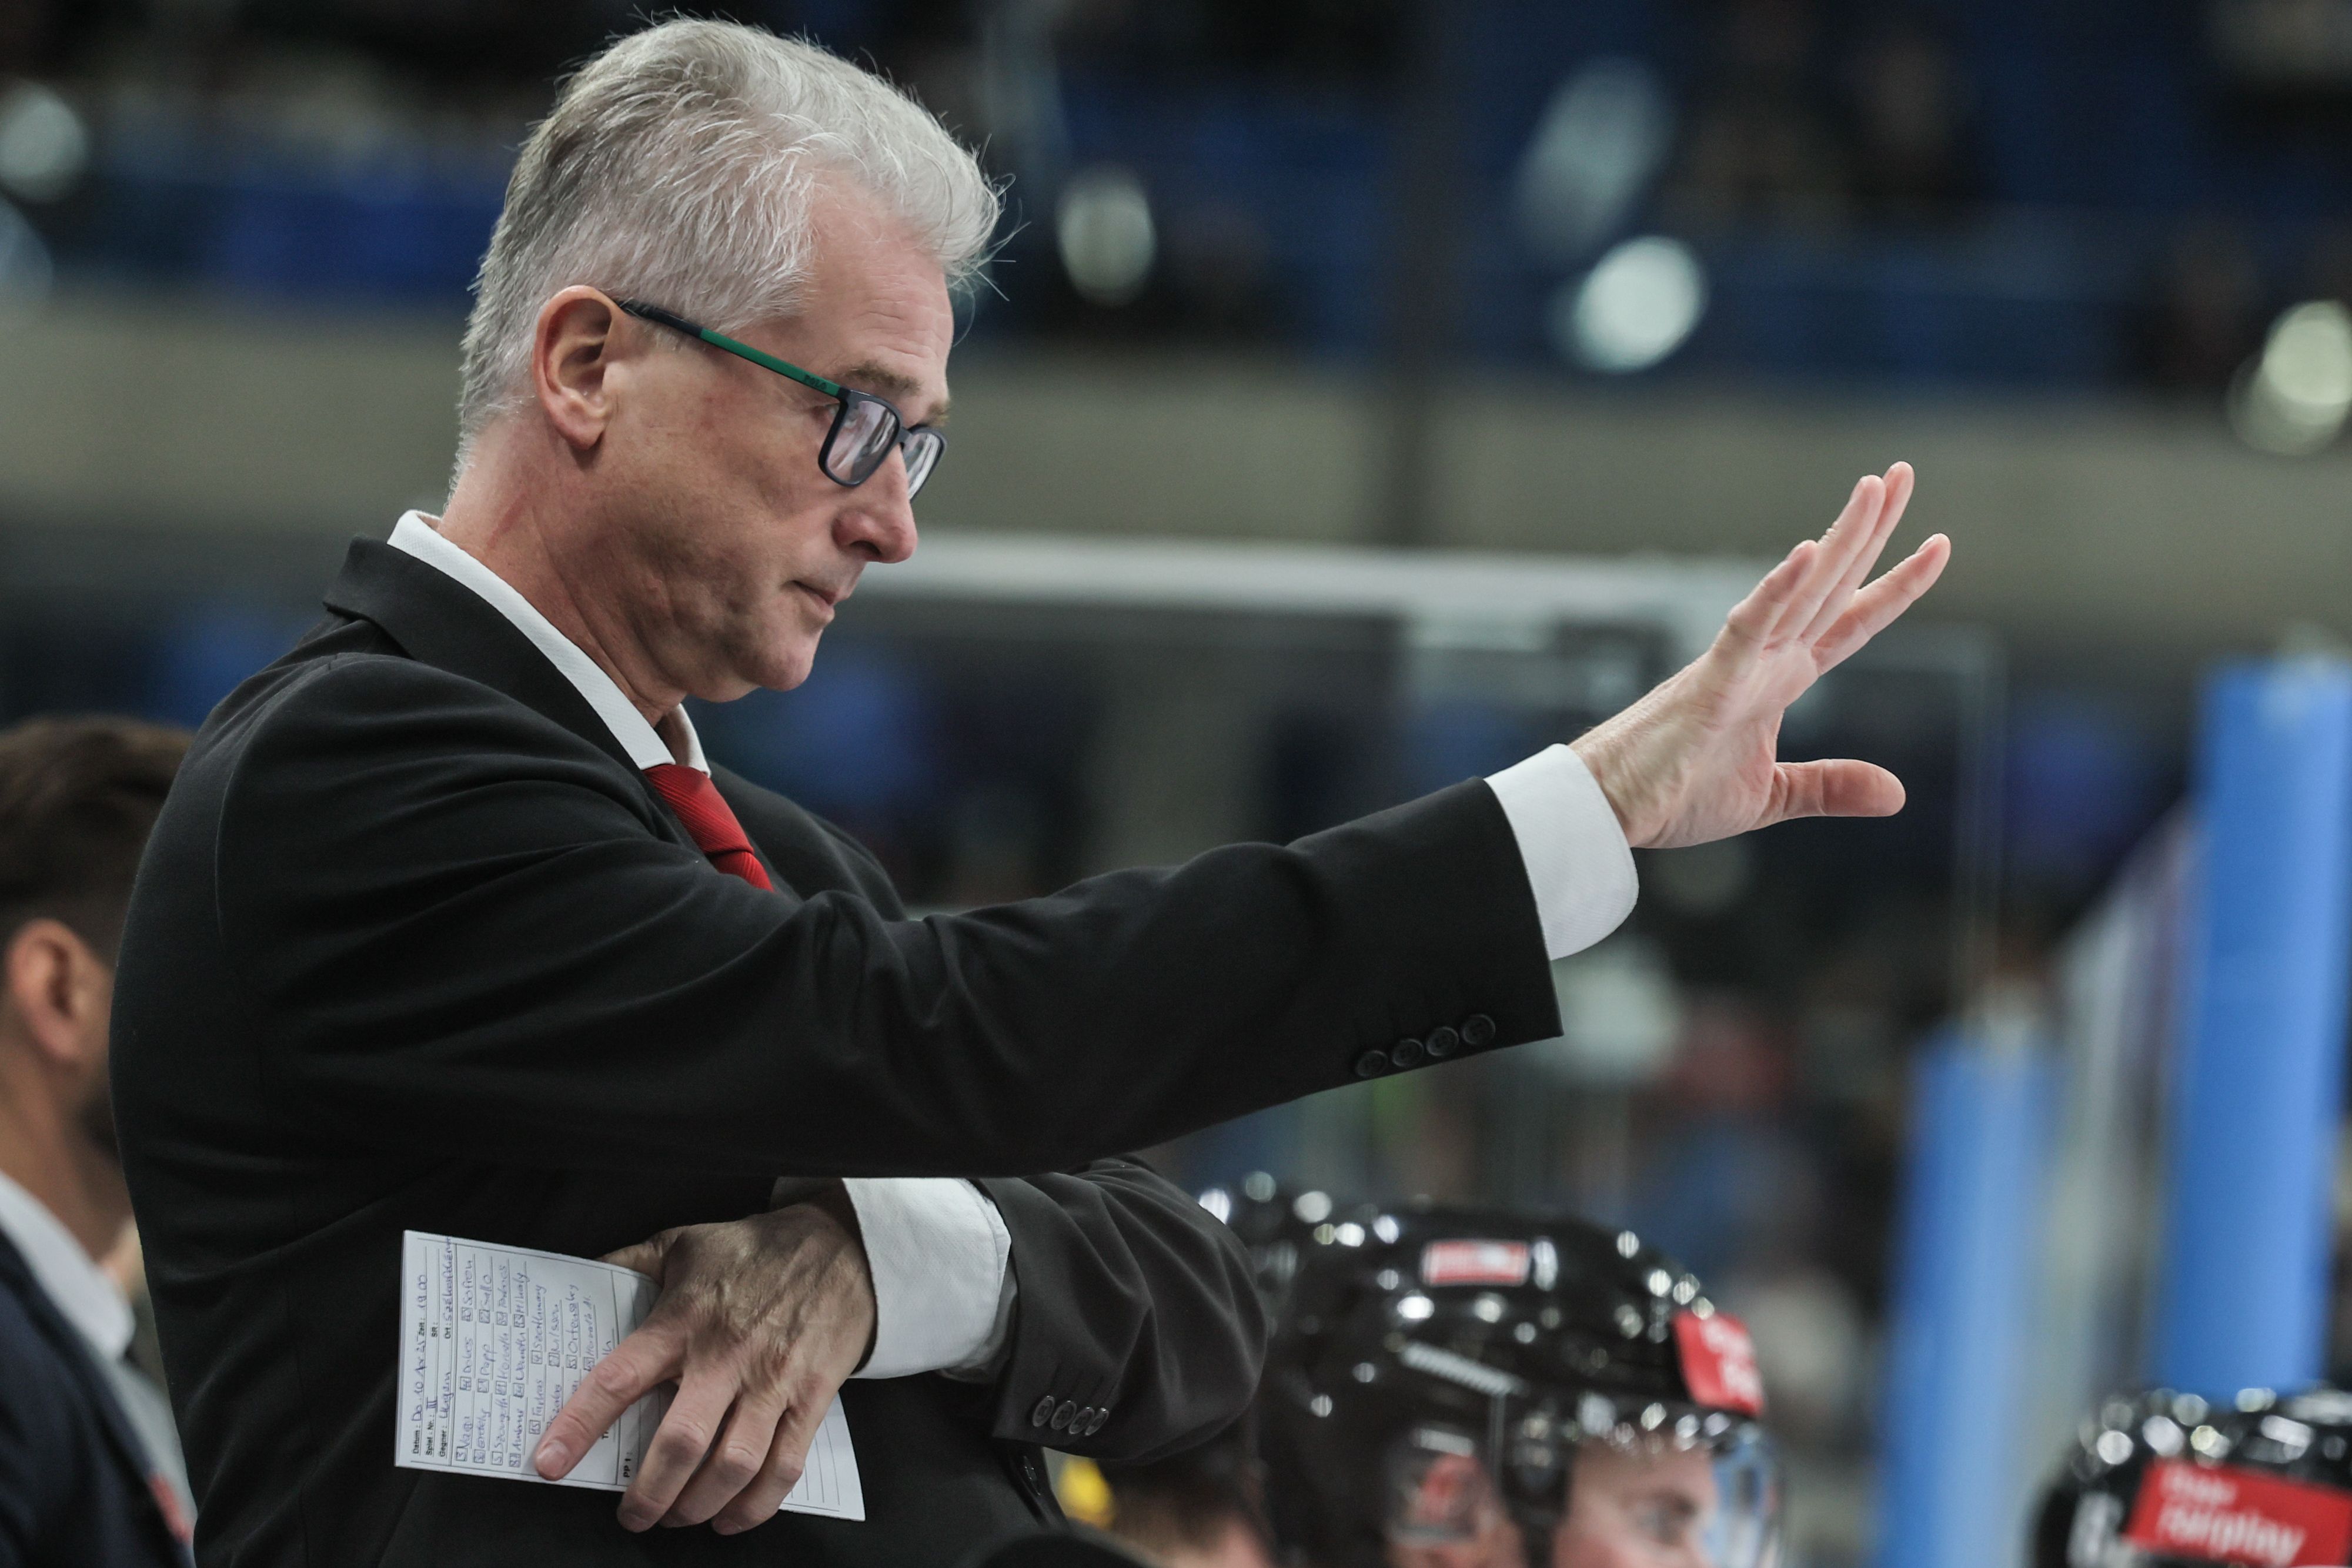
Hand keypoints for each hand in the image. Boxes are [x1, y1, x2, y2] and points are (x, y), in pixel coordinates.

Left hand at [533, 1194, 875, 1535]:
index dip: (580, 1425)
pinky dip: (756, 1506)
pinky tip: (731, 1516)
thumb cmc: (755, 1250)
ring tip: (678, 1516)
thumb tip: (577, 1283)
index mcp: (683, 1321)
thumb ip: (628, 1265)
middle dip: (649, 1495)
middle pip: (681, 1443)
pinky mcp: (811, 1396)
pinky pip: (784, 1466)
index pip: (620, 1379)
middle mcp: (726, 1356)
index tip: (550, 1462)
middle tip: (632, 1515)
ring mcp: (772, 1380)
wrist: (842, 1247)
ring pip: (733, 1466)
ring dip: (698, 1506)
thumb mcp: (682, 1244)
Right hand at [1572, 462, 1947, 849]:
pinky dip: (1775, 592)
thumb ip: (1830, 786)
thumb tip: (1898, 794)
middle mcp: (1766, 658)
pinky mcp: (1709, 684)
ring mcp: (1738, 665)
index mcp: (1782, 679)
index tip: (1939, 544)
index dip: (1898, 585)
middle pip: (1833, 585)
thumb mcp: (1771, 796)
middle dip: (1871, 530)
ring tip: (1875, 488)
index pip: (1852, 621)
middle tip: (1903, 472)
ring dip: (1838, 540)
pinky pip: (1747, 630)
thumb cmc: (1672, 793)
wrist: (1609, 809)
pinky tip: (1805, 554)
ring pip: (1800, 591)